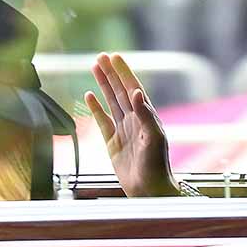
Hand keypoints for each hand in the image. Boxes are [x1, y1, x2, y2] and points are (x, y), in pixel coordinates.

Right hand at [84, 52, 179, 196]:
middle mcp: (134, 120)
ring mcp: (123, 129)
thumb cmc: (156, 165)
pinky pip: (102, 120)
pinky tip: (89, 96)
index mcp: (146, 116)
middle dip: (111, 73)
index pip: (133, 88)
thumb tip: (137, 92)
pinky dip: (95, 108)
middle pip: (119, 90)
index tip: (115, 57)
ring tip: (95, 68)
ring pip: (110, 101)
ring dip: (103, 85)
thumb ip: (146, 115)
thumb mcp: (154, 138)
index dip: (124, 72)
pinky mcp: (112, 142)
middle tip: (100, 57)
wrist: (149, 190)